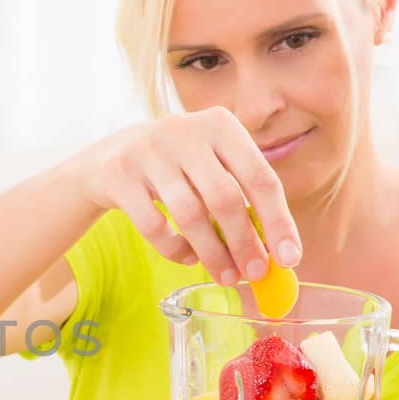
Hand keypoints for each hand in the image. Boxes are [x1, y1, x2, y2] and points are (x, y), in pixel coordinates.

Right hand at [75, 106, 301, 283]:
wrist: (108, 156)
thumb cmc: (176, 168)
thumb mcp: (210, 164)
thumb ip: (242, 197)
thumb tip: (277, 253)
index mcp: (220, 124)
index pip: (260, 176)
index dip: (278, 221)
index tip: (290, 259)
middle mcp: (184, 130)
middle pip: (225, 197)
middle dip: (244, 243)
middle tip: (255, 274)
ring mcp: (147, 150)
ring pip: (190, 215)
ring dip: (213, 253)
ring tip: (226, 275)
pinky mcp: (119, 174)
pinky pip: (154, 226)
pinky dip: (175, 250)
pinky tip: (188, 257)